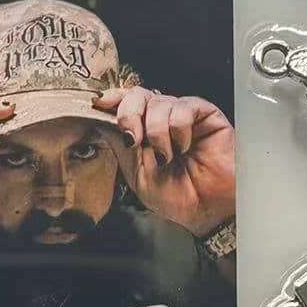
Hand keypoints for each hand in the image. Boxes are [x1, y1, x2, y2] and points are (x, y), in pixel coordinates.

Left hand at [94, 88, 235, 238]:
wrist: (206, 210)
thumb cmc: (177, 198)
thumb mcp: (137, 175)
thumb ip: (120, 146)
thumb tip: (101, 120)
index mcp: (144, 133)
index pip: (125, 104)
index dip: (112, 99)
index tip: (99, 103)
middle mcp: (162, 121)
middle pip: (138, 95)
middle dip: (129, 114)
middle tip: (133, 139)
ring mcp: (184, 116)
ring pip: (159, 101)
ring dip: (157, 131)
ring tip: (167, 156)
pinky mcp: (206, 114)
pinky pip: (184, 106)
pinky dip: (178, 127)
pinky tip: (184, 146)